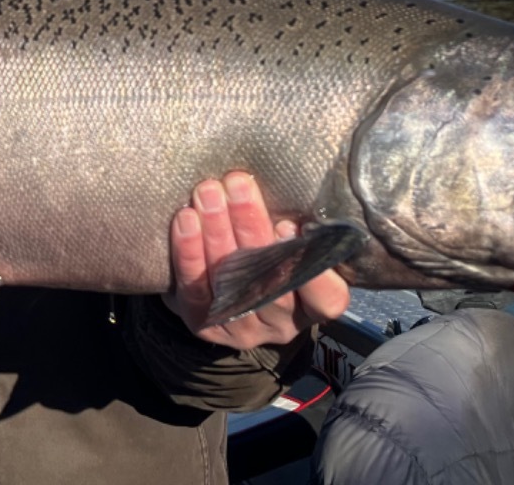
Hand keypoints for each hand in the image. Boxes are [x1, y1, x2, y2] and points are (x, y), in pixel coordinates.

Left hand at [164, 172, 349, 350]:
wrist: (223, 283)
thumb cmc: (270, 251)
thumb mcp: (293, 242)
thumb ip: (297, 230)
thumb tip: (288, 207)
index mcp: (315, 305)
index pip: (327, 299)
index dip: (314, 271)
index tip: (293, 227)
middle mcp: (282, 324)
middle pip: (269, 280)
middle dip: (250, 225)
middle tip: (237, 184)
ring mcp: (242, 329)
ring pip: (230, 282)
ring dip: (216, 230)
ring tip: (208, 192)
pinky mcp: (205, 325)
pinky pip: (195, 288)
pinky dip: (189, 251)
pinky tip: (186, 219)